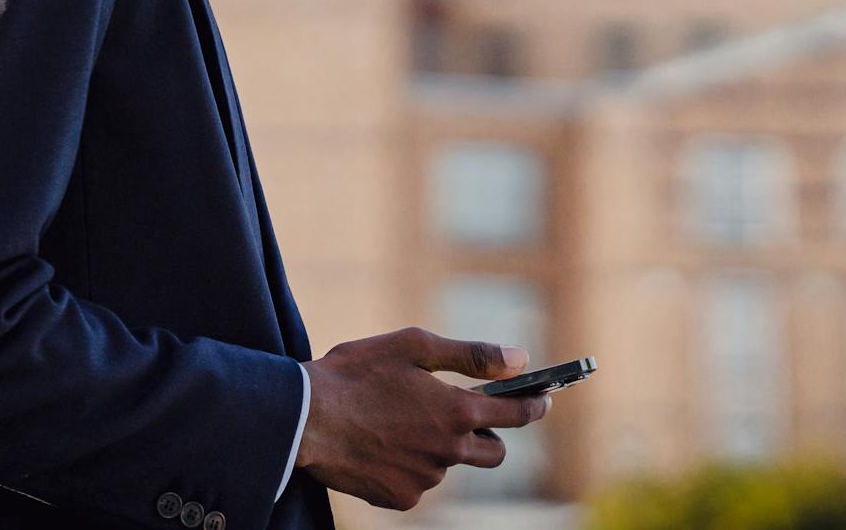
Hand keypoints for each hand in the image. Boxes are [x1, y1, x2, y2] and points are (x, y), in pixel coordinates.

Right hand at [294, 326, 551, 510]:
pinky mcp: (400, 499)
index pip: (516, 414)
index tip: (542, 400)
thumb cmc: (356, 373)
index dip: (534, 406)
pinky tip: (383, 442)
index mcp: (457, 412)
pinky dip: (410, 464)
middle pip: (493, 452)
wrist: (303, 418)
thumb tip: (521, 359)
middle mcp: (448, 453)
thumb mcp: (414, 346)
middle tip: (464, 412)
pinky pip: (419, 481)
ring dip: (440, 446)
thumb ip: (472, 355)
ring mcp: (425, 480)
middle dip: (489, 433)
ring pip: (450, 464)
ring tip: (401, 420)